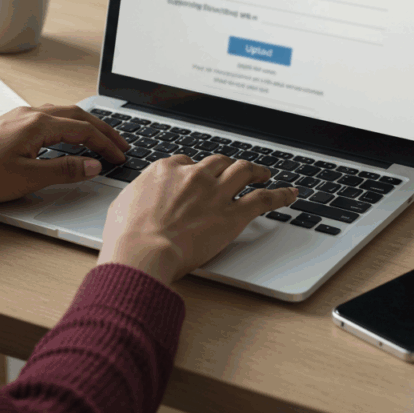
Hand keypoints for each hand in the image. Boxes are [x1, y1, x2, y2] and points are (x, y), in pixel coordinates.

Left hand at [0, 105, 128, 205]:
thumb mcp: (28, 178)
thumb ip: (64, 170)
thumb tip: (93, 165)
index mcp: (38, 124)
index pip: (84, 130)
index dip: (106, 144)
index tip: (120, 156)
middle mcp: (29, 114)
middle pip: (76, 116)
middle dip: (101, 130)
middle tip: (120, 144)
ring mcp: (17, 118)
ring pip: (61, 115)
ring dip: (83, 126)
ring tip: (98, 139)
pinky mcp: (7, 125)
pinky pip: (46, 119)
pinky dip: (65, 126)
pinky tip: (64, 138)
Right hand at [97, 155, 298, 284]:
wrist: (143, 251)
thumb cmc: (127, 235)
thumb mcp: (124, 204)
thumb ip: (139, 194)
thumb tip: (140, 198)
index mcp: (166, 169)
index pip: (186, 162)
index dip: (194, 170)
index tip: (198, 177)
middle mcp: (193, 175)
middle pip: (217, 162)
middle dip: (226, 165)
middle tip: (234, 170)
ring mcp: (215, 193)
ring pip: (243, 171)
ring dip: (256, 170)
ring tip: (264, 172)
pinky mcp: (233, 214)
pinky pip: (264, 199)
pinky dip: (280, 194)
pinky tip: (290, 193)